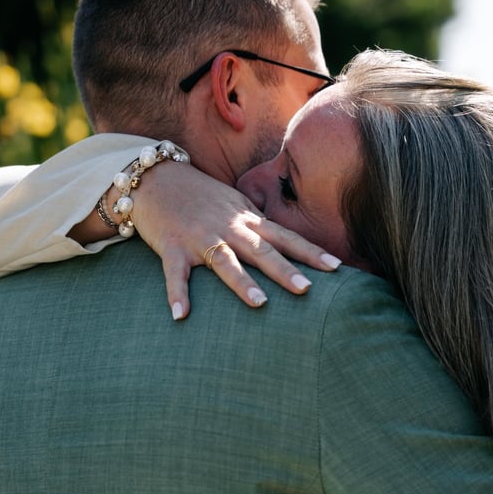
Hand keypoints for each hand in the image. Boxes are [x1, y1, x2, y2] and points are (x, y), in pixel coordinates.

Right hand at [97, 161, 340, 317]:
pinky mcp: (171, 246)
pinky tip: (181, 315)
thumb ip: (257, 223)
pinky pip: (175, 273)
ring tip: (260, 304)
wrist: (156, 178)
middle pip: (261, 250)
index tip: (337, 267)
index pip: (285, 237)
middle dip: (285, 270)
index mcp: (246, 219)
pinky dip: (177, 294)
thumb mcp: (234, 204)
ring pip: (225, 259)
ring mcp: (200, 236)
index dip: (311, 252)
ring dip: (242, 282)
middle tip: (307, 289)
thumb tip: (285, 241)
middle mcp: (228, 227)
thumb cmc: (199, 195)